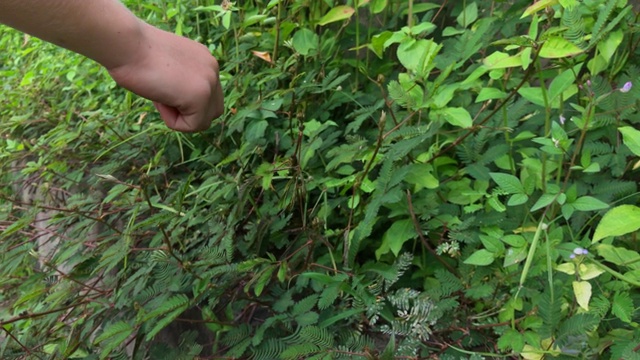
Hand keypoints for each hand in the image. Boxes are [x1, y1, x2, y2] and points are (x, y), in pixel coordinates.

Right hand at [107, 24, 222, 131]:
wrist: (126, 44)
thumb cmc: (133, 54)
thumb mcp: (165, 65)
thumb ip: (180, 80)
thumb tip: (181, 101)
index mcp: (204, 59)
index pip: (207, 94)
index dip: (183, 100)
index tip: (162, 84)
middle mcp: (212, 69)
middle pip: (212, 110)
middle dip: (189, 112)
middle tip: (163, 96)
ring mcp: (210, 82)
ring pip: (204, 120)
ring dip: (181, 118)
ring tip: (161, 98)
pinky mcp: (201, 96)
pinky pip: (192, 126)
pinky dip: (173, 121)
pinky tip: (160, 100)